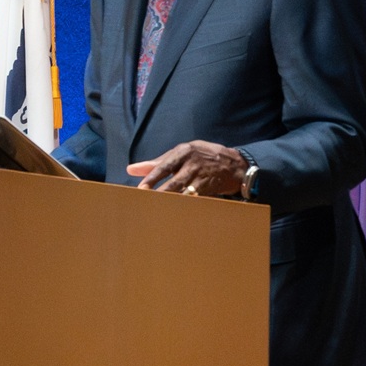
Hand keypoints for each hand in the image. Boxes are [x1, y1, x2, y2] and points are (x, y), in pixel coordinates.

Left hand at [126, 141, 248, 197]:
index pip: (163, 166)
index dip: (152, 178)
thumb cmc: (200, 157)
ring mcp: (202, 176)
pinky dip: (185, 205)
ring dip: (172, 201)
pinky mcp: (209, 188)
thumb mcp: (180, 153)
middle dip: (161, 193)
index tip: (141, 189)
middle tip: (148, 202)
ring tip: (159, 209)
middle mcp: (192, 163)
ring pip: (184, 192)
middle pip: (174, 181)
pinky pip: (195, 198)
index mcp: (182, 152)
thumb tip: (130, 169)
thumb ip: (155, 163)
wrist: (234, 164)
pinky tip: (175, 213)